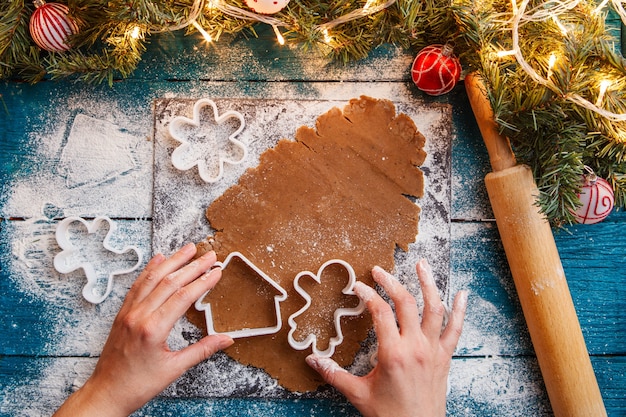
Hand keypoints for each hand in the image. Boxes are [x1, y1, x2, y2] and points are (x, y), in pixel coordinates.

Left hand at [54, 243, 233, 416]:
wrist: (106, 393)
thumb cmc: (137, 385)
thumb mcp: (174, 369)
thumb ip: (202, 350)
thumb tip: (226, 340)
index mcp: (153, 329)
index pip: (184, 297)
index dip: (202, 282)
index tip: (216, 272)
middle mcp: (139, 315)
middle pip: (170, 282)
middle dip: (192, 266)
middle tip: (209, 255)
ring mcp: (128, 312)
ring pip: (152, 278)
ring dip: (172, 261)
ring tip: (188, 249)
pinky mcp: (122, 314)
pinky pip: (137, 285)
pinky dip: (149, 270)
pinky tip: (159, 260)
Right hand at [306, 259, 466, 416]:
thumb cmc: (389, 416)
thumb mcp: (358, 394)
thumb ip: (335, 375)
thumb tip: (312, 361)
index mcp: (393, 354)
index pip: (380, 312)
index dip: (368, 295)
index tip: (358, 287)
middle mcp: (416, 347)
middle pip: (406, 303)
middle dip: (391, 282)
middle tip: (379, 270)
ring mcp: (433, 351)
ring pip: (435, 309)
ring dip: (429, 284)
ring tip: (422, 264)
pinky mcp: (445, 357)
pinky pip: (455, 330)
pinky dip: (460, 310)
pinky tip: (462, 294)